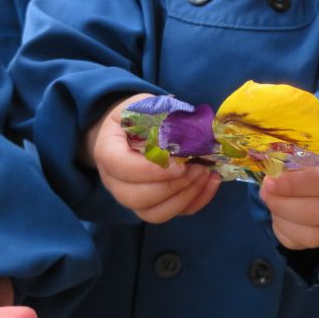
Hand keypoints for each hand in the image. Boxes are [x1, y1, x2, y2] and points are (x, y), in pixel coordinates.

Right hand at [85, 96, 220, 222]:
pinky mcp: (151, 206)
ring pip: (153, 213)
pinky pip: (171, 214)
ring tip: (205, 173)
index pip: (120, 166)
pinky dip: (194, 202)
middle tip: (198, 167)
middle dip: (172, 185)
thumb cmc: (138, 115)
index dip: (150, 170)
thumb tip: (192, 129)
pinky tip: (210, 182)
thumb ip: (161, 115)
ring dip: (184, 196)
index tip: (179, 163)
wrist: (132, 130)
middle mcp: (113, 180)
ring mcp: (131, 197)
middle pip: (136, 197)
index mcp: (107, 150)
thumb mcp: (144, 105)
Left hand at [259, 134, 318, 249]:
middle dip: (284, 205)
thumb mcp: (302, 138)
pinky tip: (276, 215)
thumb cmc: (310, 145)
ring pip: (315, 235)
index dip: (294, 186)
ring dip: (284, 220)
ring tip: (270, 201)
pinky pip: (304, 244)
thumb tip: (265, 163)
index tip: (269, 180)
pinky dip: (284, 232)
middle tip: (265, 190)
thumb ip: (286, 146)